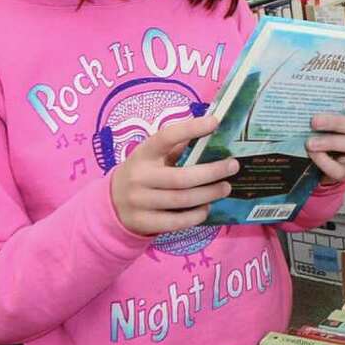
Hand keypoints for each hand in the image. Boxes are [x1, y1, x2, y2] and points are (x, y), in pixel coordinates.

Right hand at [109, 114, 237, 236]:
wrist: (112, 204)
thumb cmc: (143, 174)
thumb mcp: (152, 157)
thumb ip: (176, 147)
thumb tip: (210, 133)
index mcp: (143, 154)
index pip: (166, 137)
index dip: (190, 129)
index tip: (215, 122)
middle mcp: (139, 176)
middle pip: (182, 177)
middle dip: (212, 172)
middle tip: (233, 166)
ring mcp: (139, 201)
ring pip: (182, 200)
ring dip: (209, 194)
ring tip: (225, 188)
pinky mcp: (143, 222)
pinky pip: (176, 221)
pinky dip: (196, 215)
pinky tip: (206, 208)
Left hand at [308, 94, 344, 184]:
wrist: (317, 156)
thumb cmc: (324, 128)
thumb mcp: (326, 112)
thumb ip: (324, 103)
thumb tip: (304, 89)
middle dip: (338, 123)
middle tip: (315, 121)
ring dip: (331, 142)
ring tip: (311, 142)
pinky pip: (342, 169)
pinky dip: (326, 163)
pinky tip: (314, 155)